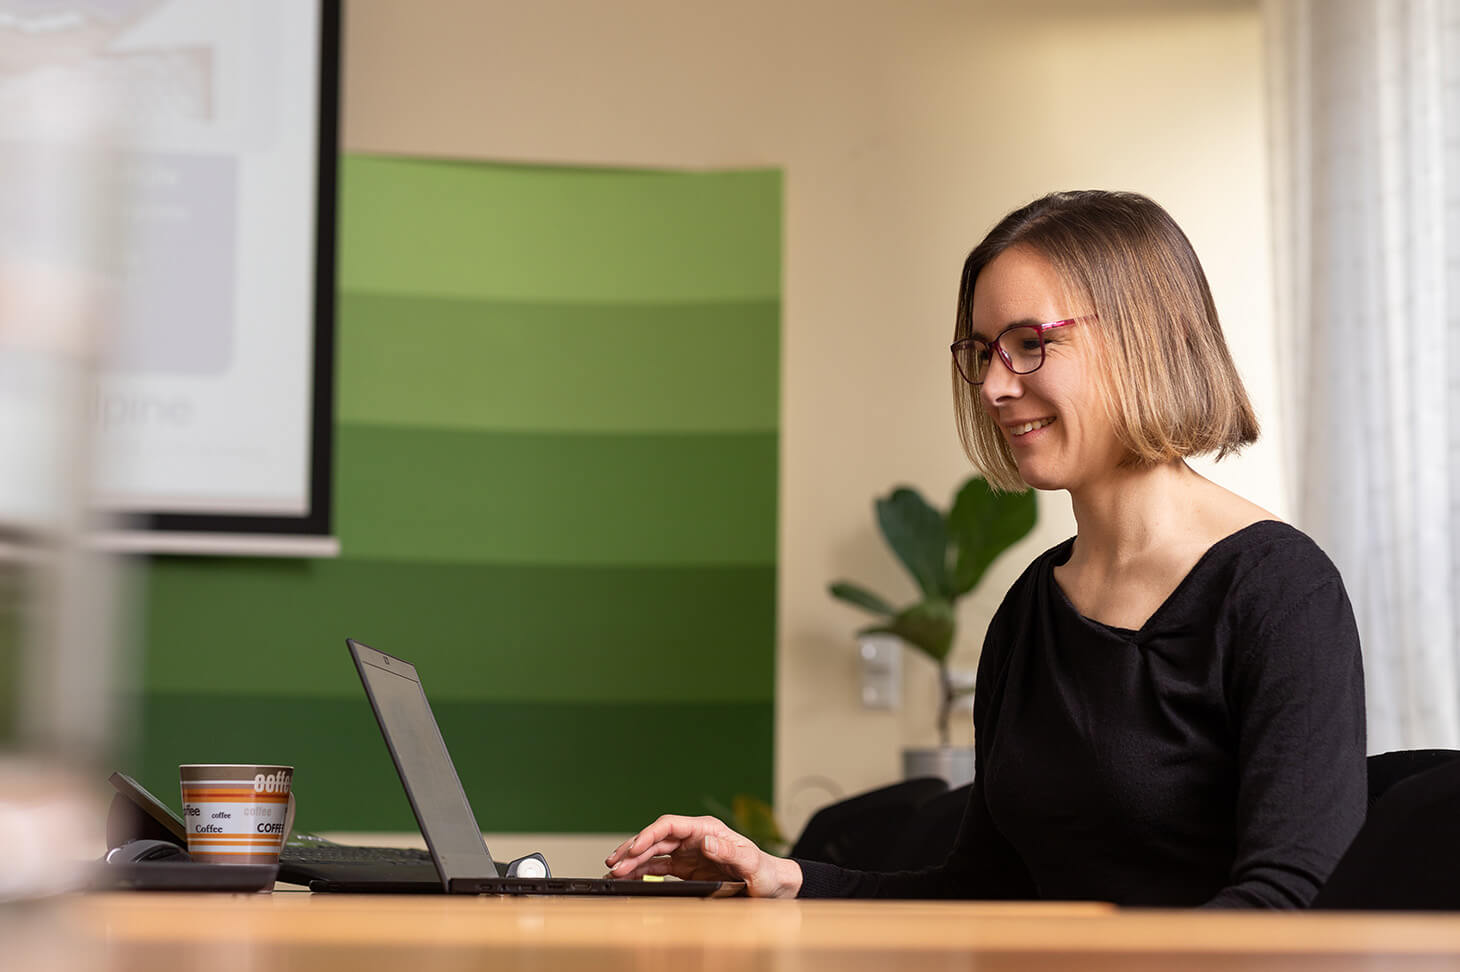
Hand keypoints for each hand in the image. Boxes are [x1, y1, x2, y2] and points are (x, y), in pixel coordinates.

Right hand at [604, 814, 801, 897]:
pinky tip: (628, 877)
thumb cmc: (765, 872)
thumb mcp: (751, 863)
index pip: (670, 825)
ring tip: (613, 871)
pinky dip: (641, 871)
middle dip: (633, 849)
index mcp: (707, 829)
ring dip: (633, 861)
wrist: (772, 886)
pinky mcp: (686, 869)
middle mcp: (694, 837)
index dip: (649, 834)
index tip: (635, 848)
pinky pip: (658, 867)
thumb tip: (705, 841)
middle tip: (614, 863)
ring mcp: (688, 853)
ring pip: (653, 852)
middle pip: (656, 838)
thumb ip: (729, 851)